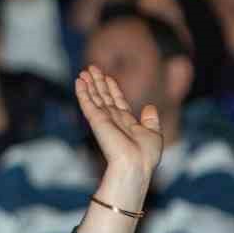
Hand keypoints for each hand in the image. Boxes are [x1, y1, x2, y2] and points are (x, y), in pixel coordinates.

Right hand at [76, 64, 163, 184]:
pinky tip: (78, 81)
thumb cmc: (146, 155)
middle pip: (103, 97)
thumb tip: (150, 107)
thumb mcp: (154, 134)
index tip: (108, 77)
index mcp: (127, 123)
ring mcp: (103, 120)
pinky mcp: (95, 120)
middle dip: (98, 82)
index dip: (112, 88)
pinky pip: (87, 103)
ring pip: (94, 97)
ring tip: (83, 72)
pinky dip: (82, 92)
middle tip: (91, 68)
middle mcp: (113, 120)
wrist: (135, 164)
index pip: (117, 101)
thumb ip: (151, 120)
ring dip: (88, 84)